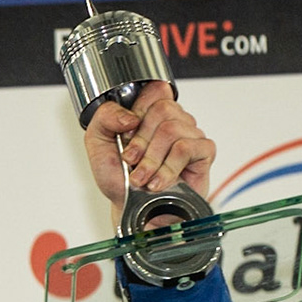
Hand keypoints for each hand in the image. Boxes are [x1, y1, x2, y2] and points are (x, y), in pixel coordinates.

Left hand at [82, 82, 215, 214]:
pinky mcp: (203, 153)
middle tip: (131, 162)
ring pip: (172, 130)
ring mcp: (190, 135)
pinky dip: (168, 168)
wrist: (132, 210)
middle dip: (141, 141)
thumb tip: (129, 116)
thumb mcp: (97, 145)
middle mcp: (172, 120)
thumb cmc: (119, 179)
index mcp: (150, 114)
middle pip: (162, 109)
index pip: (154, 91)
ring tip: (142, 178)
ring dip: (151, 160)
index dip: (137, 112)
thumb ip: (104, 118)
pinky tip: (159, 182)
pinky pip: (186, 148)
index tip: (126, 137)